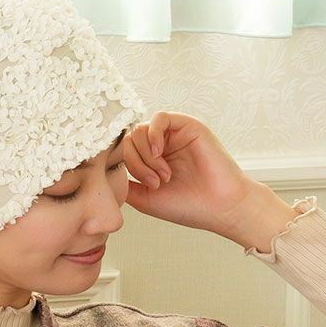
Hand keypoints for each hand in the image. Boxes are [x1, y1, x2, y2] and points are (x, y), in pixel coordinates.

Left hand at [122, 111, 265, 239]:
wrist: (220, 208)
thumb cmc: (187, 206)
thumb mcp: (145, 199)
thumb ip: (125, 183)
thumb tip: (105, 171)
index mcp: (149, 162)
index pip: (122, 152)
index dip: (125, 168)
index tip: (145, 187)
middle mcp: (160, 146)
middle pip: (127, 141)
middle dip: (136, 164)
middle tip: (155, 182)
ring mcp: (173, 136)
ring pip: (139, 131)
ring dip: (146, 156)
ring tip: (164, 175)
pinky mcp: (187, 126)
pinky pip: (159, 118)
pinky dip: (153, 135)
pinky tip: (159, 153)